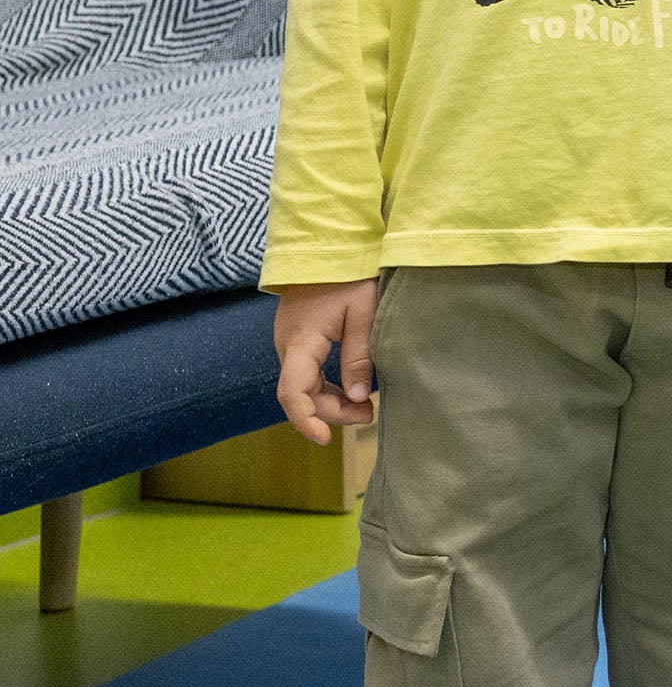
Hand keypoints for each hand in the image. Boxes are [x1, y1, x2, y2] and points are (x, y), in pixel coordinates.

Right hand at [272, 279, 378, 444]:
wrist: (325, 247)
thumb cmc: (348, 276)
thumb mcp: (363, 314)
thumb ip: (359, 356)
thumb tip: (360, 397)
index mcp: (301, 342)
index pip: (292, 392)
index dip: (305, 420)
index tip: (324, 439)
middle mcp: (288, 347)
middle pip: (300, 395)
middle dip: (331, 412)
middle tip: (369, 415)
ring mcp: (291, 344)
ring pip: (303, 386)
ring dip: (330, 402)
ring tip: (366, 407)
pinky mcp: (299, 340)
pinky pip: (307, 374)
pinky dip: (326, 388)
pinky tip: (352, 390)